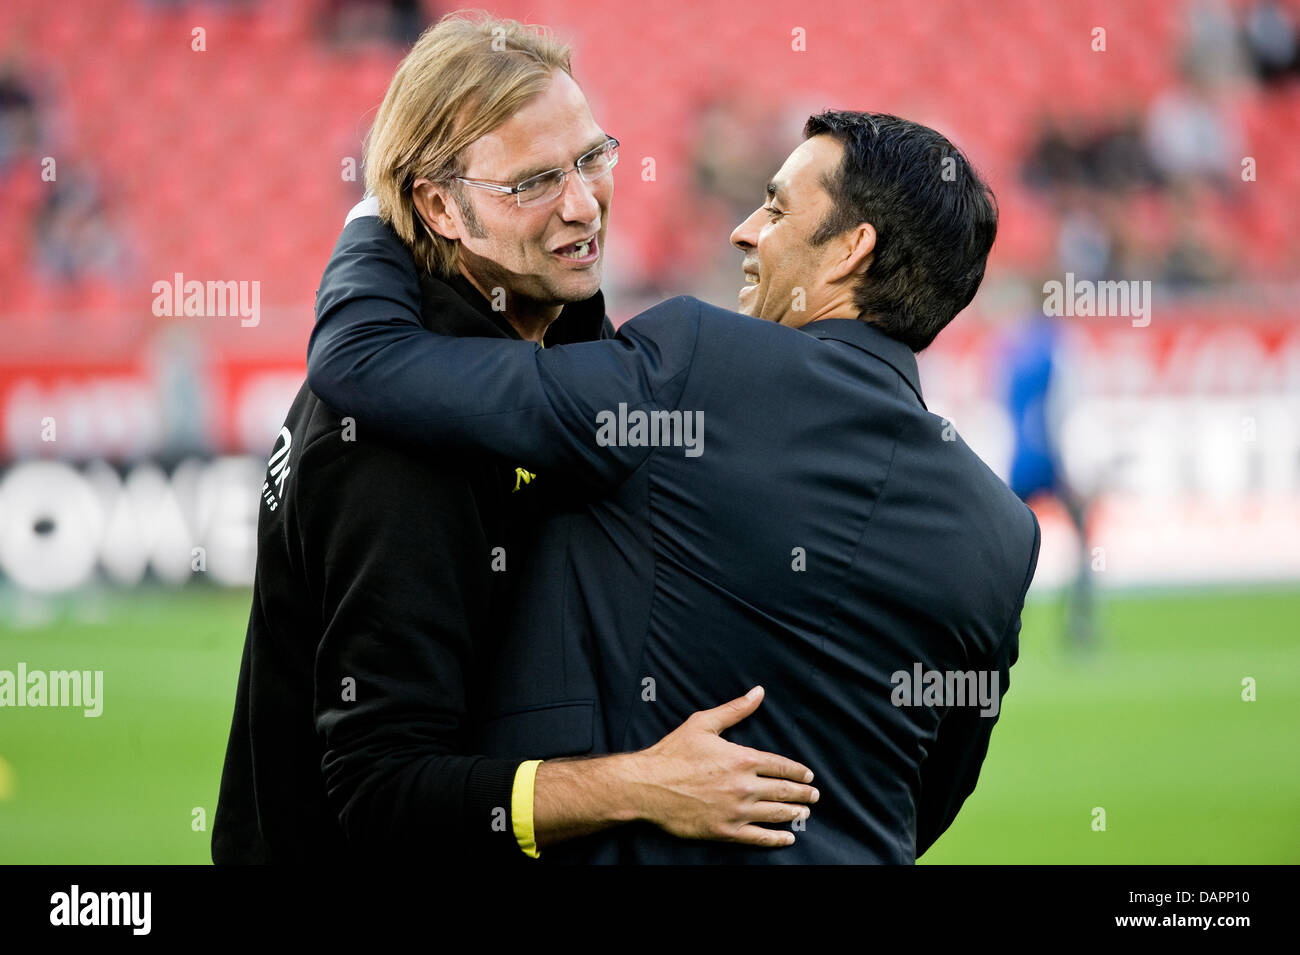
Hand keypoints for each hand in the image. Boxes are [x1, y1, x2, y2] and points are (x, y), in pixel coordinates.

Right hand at [627, 685, 818, 846]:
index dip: (797, 771)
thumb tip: (758, 692)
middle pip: (783, 791)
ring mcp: (737, 811)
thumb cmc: (672, 753)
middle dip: (803, 793)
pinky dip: (777, 838)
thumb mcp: (703, 724)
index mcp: (742, 759)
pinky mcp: (726, 831)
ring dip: (794, 813)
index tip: (808, 775)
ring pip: (776, 813)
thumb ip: (735, 710)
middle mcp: (744, 786)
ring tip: (805, 812)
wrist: (647, 787)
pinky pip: (759, 837)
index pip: (780, 766)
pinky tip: (788, 837)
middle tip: (814, 795)